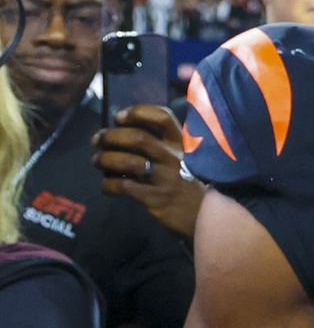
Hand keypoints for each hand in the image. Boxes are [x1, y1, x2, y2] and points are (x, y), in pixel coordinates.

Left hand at [93, 104, 205, 240]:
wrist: (204, 215)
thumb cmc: (188, 183)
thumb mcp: (184, 158)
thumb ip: (162, 145)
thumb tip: (125, 133)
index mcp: (181, 143)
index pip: (162, 117)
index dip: (138, 112)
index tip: (119, 117)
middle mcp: (173, 156)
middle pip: (137, 137)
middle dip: (110, 136)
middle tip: (97, 140)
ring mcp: (164, 177)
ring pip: (128, 160)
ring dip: (105, 159)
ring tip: (96, 161)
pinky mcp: (155, 197)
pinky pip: (123, 186)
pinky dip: (108, 184)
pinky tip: (106, 186)